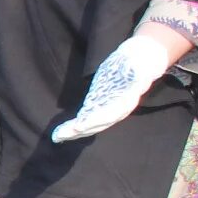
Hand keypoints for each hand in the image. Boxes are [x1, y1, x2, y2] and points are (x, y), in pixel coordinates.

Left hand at [53, 33, 175, 141]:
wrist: (138, 60)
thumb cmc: (139, 62)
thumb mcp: (140, 65)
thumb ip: (138, 73)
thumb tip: (139, 75)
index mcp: (126, 102)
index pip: (108, 115)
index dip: (93, 121)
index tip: (78, 126)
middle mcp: (117, 111)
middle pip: (96, 124)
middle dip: (78, 131)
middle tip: (60, 136)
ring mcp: (108, 110)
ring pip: (90, 125)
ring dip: (74, 132)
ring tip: (57, 137)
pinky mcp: (99, 106)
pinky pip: (87, 120)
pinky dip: (74, 127)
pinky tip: (62, 132)